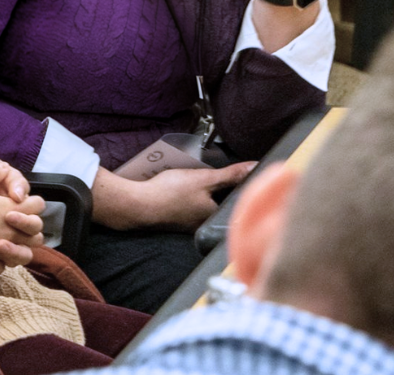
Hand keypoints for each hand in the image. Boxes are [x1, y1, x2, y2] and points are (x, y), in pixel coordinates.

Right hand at [91, 162, 256, 230]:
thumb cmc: (170, 193)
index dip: (240, 188)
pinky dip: (191, 196)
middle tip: (221, 174)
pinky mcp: (177, 219)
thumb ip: (231, 175)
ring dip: (206, 193)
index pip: (237, 202)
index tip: (240, 175)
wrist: (137, 205)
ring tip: (204, 178)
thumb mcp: (204, 179)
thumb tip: (256, 167)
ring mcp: (189, 224)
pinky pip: (191, 206)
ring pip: (206, 205)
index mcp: (215, 218)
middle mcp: (204, 225)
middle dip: (222, 190)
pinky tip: (185, 187)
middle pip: (221, 204)